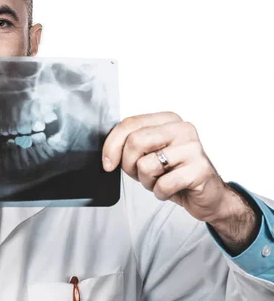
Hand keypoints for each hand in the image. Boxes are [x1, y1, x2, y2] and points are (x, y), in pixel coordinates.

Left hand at [101, 112, 248, 224]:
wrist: (209, 196)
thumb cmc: (175, 173)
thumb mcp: (149, 154)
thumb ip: (131, 145)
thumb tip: (109, 151)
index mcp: (168, 120)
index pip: (130, 123)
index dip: (111, 145)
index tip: (108, 163)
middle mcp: (182, 129)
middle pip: (135, 141)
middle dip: (129, 165)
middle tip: (141, 174)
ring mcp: (193, 148)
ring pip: (146, 165)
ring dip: (147, 181)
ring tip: (162, 180)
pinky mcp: (200, 169)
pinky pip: (163, 184)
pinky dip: (161, 193)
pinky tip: (173, 189)